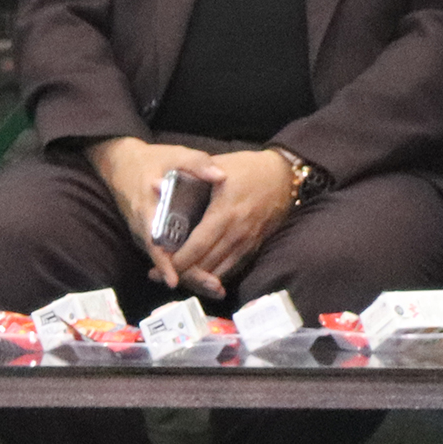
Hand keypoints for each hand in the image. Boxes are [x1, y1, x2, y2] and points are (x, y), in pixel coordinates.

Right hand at [87, 135, 215, 290]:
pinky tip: (206, 276)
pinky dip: (184, 267)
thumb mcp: (173, 155)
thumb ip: (197, 163)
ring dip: (189, 275)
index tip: (175, 279)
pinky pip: (165, 256)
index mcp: (146, 208)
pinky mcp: (148, 237)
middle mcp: (142, 227)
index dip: (163, 262)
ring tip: (216, 287)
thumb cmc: (150, 160)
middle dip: (188, 276)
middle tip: (214, 287)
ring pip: (164, 262)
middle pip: (162, 259)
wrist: (120, 163)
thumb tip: (220, 176)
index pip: (153, 240)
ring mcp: (143, 234)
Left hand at [170, 149, 299, 297]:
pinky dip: (216, 275)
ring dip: (198, 278)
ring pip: (220, 270)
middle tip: (160, 275)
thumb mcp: (219, 165)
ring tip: (175, 278)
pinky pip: (233, 268)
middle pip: (207, 263)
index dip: (180, 259)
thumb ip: (191, 174)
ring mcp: (247, 242)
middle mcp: (237, 233)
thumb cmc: (247, 168)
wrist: (284, 177)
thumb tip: (158, 184)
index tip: (161, 264)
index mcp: (225, 212)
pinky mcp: (254, 247)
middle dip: (183, 273)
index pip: (199, 245)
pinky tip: (201, 278)